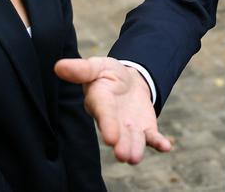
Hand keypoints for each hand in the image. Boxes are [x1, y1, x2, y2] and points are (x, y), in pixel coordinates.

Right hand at [55, 56, 171, 162]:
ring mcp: (130, 127)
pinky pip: (152, 137)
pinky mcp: (145, 128)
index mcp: (101, 103)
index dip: (108, 125)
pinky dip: (159, 142)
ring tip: (135, 158)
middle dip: (122, 145)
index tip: (111, 138)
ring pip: (134, 140)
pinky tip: (166, 146)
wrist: (128, 80)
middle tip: (124, 156)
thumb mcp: (97, 66)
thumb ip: (81, 69)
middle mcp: (114, 120)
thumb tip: (58, 66)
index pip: (104, 115)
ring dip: (136, 148)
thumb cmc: (107, 74)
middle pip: (118, 134)